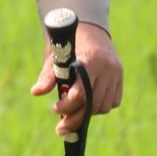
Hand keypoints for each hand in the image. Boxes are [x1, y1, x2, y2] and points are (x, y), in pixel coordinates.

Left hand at [30, 21, 122, 137]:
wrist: (90, 29)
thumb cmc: (69, 43)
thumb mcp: (56, 56)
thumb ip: (48, 75)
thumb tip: (36, 92)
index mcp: (92, 59)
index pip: (82, 91)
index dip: (68, 106)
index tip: (54, 109)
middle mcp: (108, 67)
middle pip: (93, 103)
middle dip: (76, 117)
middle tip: (61, 127)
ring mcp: (117, 73)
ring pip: (104, 106)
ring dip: (88, 114)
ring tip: (73, 114)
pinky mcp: (121, 78)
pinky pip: (112, 102)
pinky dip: (100, 107)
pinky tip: (87, 105)